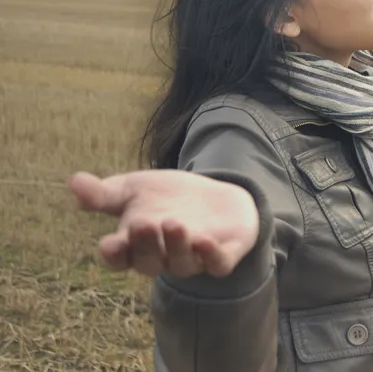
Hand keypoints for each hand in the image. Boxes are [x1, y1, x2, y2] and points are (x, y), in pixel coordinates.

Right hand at [67, 170, 258, 278]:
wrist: (216, 196)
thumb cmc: (168, 197)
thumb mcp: (135, 188)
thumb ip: (106, 192)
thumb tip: (74, 181)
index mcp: (136, 245)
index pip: (119, 258)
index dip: (114, 254)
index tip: (109, 243)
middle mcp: (163, 258)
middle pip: (148, 262)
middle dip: (145, 244)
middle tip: (143, 223)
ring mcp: (193, 260)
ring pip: (181, 265)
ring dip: (177, 246)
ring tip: (173, 224)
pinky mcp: (222, 258)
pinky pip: (217, 266)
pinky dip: (211, 257)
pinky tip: (205, 241)